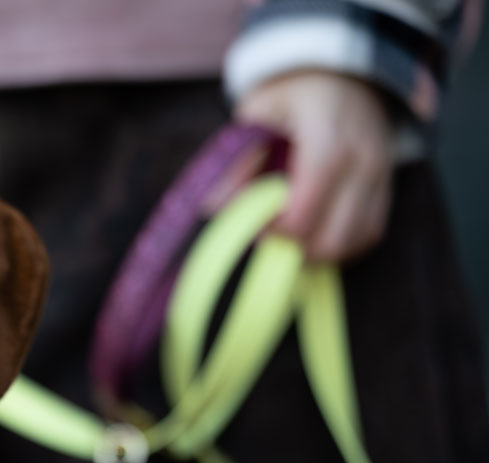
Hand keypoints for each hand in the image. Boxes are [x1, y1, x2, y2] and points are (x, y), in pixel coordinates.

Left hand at [236, 70, 395, 262]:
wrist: (345, 74)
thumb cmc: (294, 95)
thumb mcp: (258, 114)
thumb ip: (238, 160)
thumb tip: (215, 206)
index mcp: (328, 142)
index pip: (303, 212)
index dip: (272, 230)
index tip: (251, 222)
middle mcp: (363, 163)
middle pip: (331, 239)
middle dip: (293, 246)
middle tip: (267, 232)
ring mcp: (380, 178)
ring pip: (352, 242)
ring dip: (316, 250)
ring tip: (288, 231)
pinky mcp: (387, 189)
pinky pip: (368, 234)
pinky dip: (339, 244)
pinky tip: (314, 231)